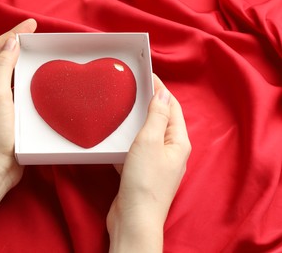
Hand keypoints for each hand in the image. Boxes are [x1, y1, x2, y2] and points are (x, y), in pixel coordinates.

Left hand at [0, 19, 38, 252]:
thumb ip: (3, 67)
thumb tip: (13, 42)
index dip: (13, 33)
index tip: (32, 24)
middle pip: (3, 58)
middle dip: (19, 44)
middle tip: (40, 37)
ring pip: (13, 73)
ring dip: (25, 61)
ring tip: (42, 54)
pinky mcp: (10, 113)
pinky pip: (20, 89)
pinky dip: (29, 80)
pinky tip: (41, 80)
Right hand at [107, 74, 190, 251]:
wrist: (134, 219)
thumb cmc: (144, 181)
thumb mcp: (150, 142)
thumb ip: (157, 116)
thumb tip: (164, 93)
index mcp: (178, 142)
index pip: (172, 107)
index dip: (161, 90)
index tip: (147, 76)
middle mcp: (171, 152)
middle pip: (161, 120)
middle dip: (149, 104)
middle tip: (132, 90)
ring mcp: (157, 164)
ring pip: (147, 136)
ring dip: (137, 123)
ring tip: (123, 110)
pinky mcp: (142, 173)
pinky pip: (136, 150)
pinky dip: (128, 142)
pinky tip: (116, 140)